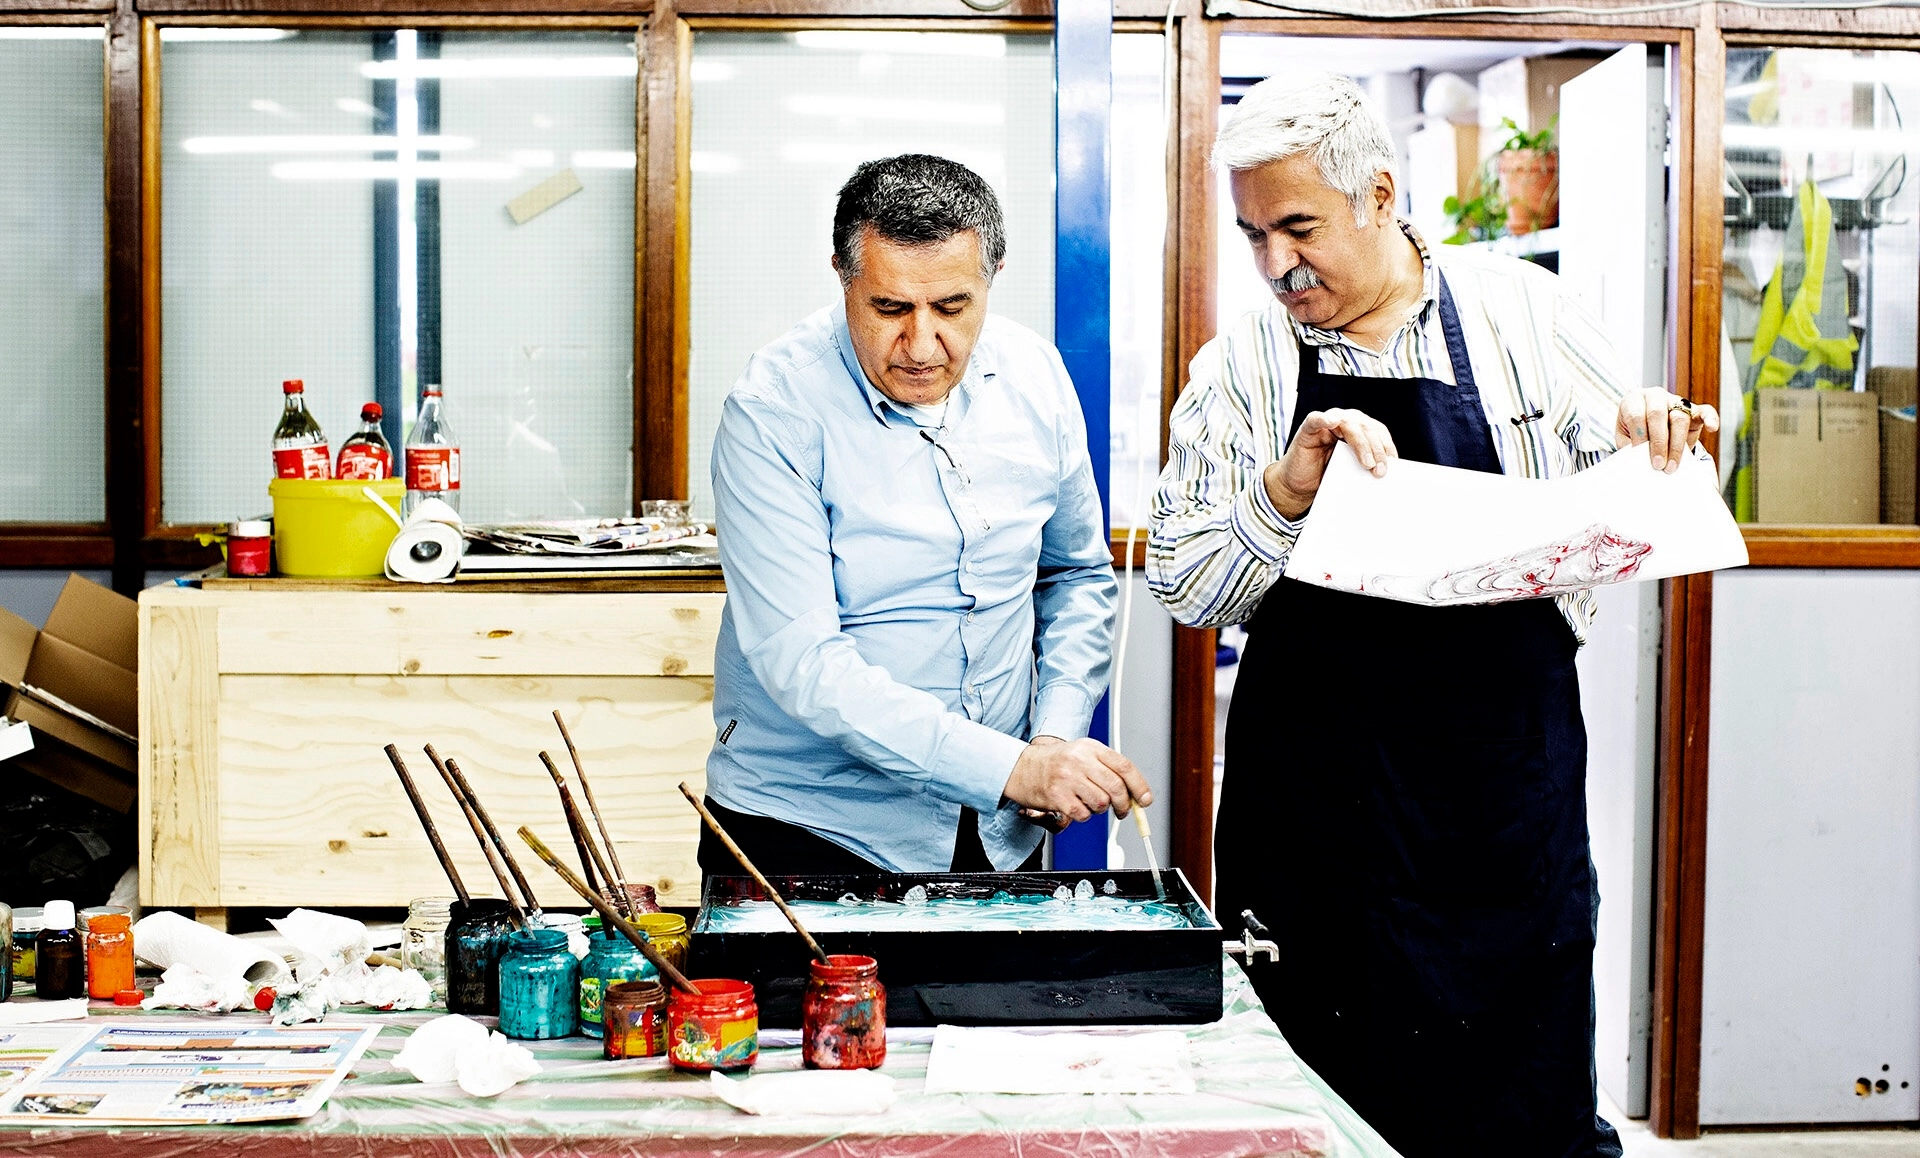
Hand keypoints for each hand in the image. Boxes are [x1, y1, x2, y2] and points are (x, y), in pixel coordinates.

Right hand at [1003, 736, 1151, 824]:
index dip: (1139, 786)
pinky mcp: (1057, 796)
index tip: (1145, 800)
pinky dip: (1084, 815)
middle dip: (1124, 805)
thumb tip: (1135, 794)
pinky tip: (1076, 806)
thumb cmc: (1057, 762)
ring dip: (1100, 809)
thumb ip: (1108, 769)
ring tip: (1090, 803)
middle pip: (1116, 788)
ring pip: (1101, 803)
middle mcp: (1080, 760)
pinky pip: (1083, 814)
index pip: (1124, 767)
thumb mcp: (1083, 753)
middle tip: (1123, 811)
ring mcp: (1068, 778)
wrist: (1022, 767)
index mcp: (1091, 748)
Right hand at [1263, 408, 1397, 519]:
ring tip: (1367, 463)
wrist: (1300, 485)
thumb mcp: (1352, 470)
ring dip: (1361, 443)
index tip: (1393, 465)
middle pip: (1367, 428)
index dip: (1386, 447)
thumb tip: (1387, 473)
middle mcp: (1346, 421)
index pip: (1378, 432)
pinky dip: (1324, 419)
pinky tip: (1332, 422)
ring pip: (1349, 424)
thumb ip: (1366, 465)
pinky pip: (1317, 419)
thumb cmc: (1327, 475)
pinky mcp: (1309, 428)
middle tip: (1380, 470)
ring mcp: (1328, 423)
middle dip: (1376, 449)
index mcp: (1360, 429)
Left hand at [1614, 388, 1719, 473]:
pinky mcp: (1693, 410)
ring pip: (1679, 418)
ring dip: (1676, 445)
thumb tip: (1636, 463)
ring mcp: (1675, 402)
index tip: (1638, 454)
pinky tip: (1712, 428)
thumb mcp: (1624, 438)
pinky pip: (1705, 411)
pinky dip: (1710, 418)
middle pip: (1658, 415)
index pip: (1636, 415)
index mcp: (1634, 400)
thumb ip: (1628, 446)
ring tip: (1672, 466)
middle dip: (1658, 442)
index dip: (1638, 435)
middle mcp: (1655, 396)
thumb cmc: (1632, 434)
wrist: (1646, 431)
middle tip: (1658, 465)